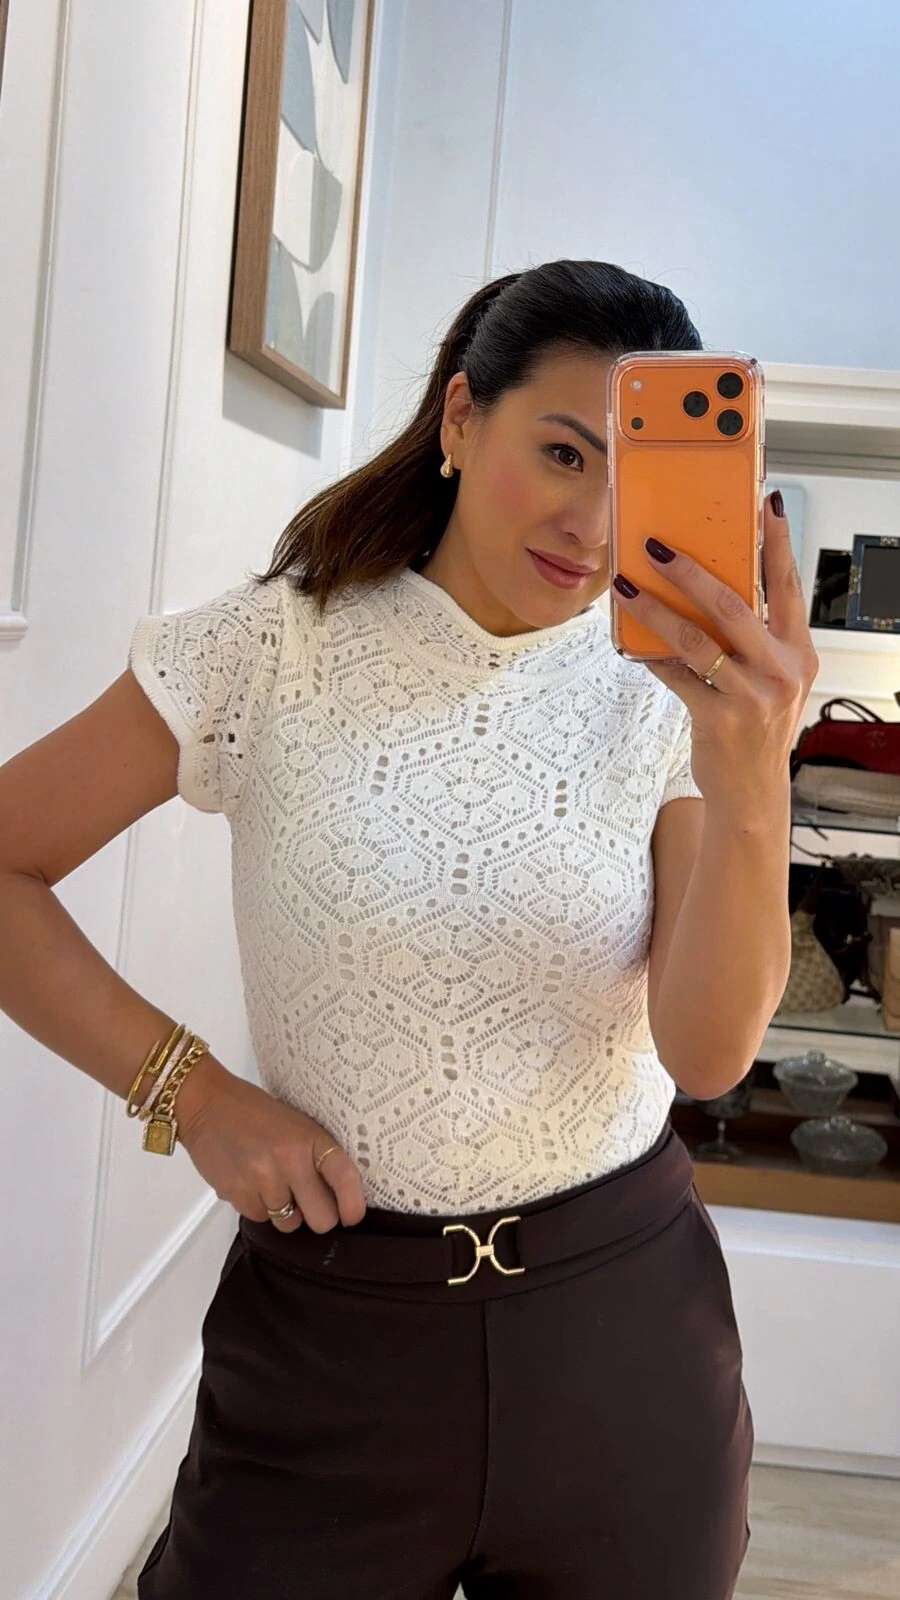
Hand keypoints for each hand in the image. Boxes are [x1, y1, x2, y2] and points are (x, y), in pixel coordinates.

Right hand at [175, 1056, 366, 1233]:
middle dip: (317, 1218)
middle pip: (321, 1218)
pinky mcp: (237, 1192)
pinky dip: (256, 1206)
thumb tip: (333, 1198)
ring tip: (270, 1183)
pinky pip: (258, 1217)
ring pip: (288, 1223)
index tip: (351, 1215)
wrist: (207, 1103)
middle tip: (307, 1205)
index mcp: (311, 1138)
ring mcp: (263, 1178)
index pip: (345, 1178)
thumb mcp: (297, 1126)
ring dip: (283, 1212)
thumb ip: (315, 1158)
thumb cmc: (254, 1113)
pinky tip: (248, 1181)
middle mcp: (291, 1160)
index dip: (353, 1205)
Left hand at [611, 491, 818, 818]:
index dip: (776, 544)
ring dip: (654, 609)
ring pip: (694, 638)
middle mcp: (780, 670)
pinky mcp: (718, 717)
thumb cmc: (756, 728)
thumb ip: (755, 640)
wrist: (751, 791)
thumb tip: (711, 589)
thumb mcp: (772, 680)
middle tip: (657, 547)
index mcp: (797, 652)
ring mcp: (751, 695)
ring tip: (626, 587)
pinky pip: (675, 675)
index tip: (764, 505)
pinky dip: (651, 655)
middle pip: (732, 604)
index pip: (788, 586)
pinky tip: (630, 639)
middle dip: (690, 571)